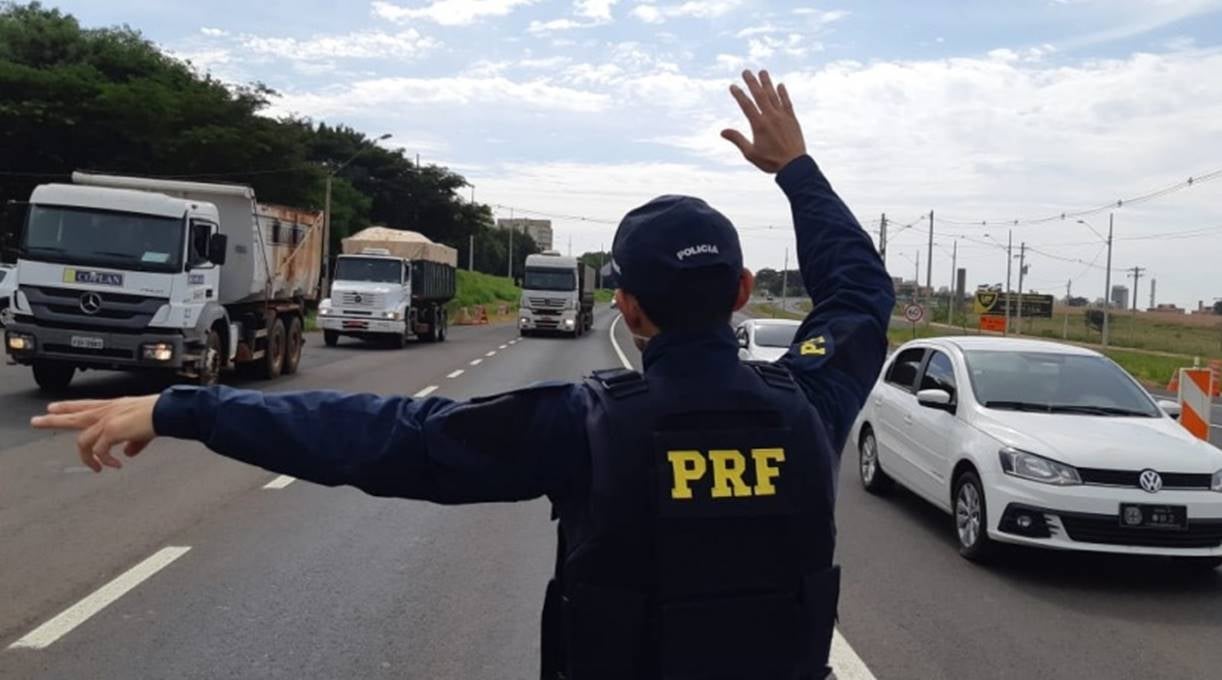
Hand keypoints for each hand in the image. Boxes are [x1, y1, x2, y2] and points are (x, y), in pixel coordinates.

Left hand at [31, 395, 158, 471]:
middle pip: (72, 416)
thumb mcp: (142, 429)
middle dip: (52, 420)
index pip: (84, 405)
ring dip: (87, 458)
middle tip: (35, 422)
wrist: (165, 412)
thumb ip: (132, 442)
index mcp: (112, 407)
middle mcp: (105, 411)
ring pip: (82, 440)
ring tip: (95, 468)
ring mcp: (105, 421)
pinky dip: (105, 460)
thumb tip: (126, 454)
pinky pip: (99, 451)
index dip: (68, 407)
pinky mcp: (109, 431)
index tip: (52, 407)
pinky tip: (114, 465)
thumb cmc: (158, 415)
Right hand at [721, 69, 806, 173]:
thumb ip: (737, 139)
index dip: (739, 94)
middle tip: (746, 71)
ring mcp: (783, 116)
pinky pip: (787, 102)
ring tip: (762, 72)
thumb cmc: (771, 161)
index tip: (733, 86)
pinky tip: (780, 85)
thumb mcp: (750, 153)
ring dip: (767, 83)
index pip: (746, 105)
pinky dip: (783, 93)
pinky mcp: (792, 119)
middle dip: (752, 82)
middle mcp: (771, 117)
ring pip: (773, 95)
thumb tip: (722, 131)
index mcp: (759, 125)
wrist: (794, 165)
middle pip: (759, 95)